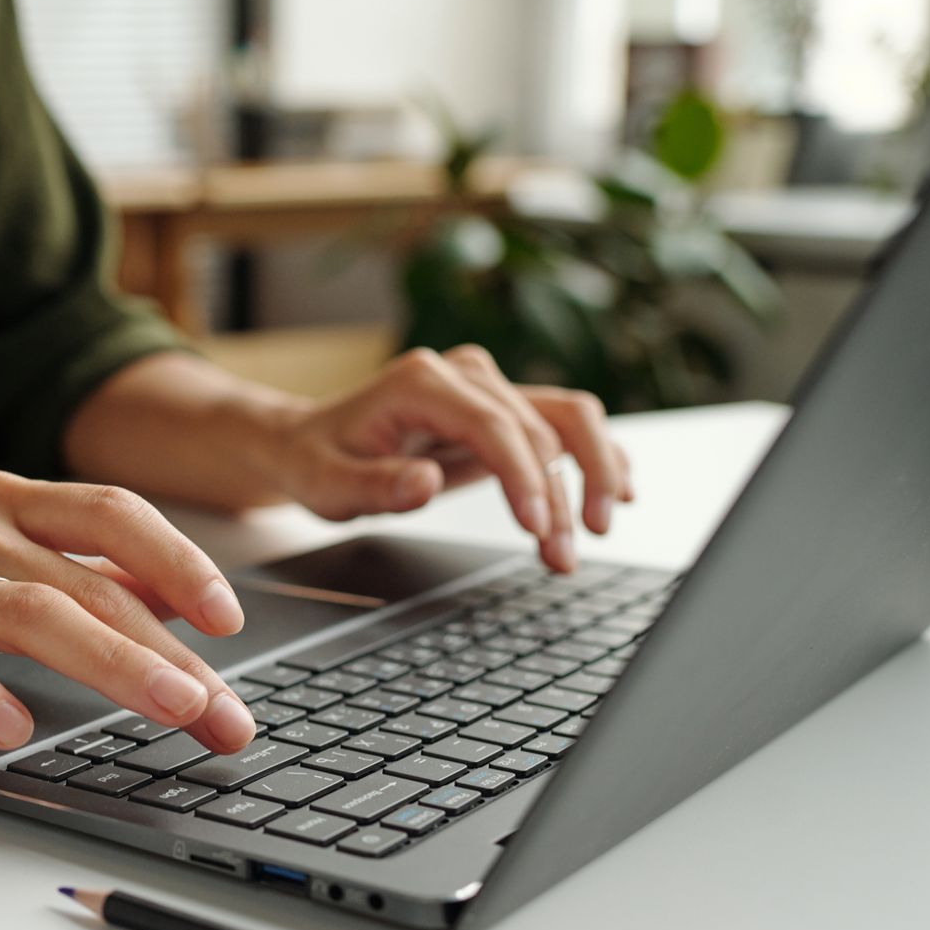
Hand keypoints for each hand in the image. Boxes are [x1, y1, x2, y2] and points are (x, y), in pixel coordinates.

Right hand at [0, 471, 258, 751]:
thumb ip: (74, 569)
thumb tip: (172, 599)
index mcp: (7, 503)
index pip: (114, 515)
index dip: (181, 563)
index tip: (229, 621)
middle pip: (93, 584)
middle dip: (175, 653)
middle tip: (226, 713)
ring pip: (31, 612)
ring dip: (114, 662)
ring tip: (171, 707)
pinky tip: (12, 731)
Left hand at [271, 346, 634, 570]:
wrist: (311, 442)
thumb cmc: (318, 462)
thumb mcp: (327, 485)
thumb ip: (374, 485)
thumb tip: (424, 481)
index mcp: (421, 382)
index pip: (493, 426)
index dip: (523, 477)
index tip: (537, 528)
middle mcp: (465, 373)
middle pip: (539, 427)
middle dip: (559, 496)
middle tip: (562, 556)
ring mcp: (489, 386)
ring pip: (567, 420)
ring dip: (590, 476)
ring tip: (592, 534)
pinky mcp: (503, 409)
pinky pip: (565, 424)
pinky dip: (595, 456)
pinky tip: (618, 492)